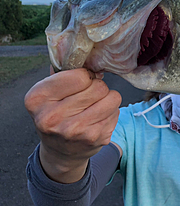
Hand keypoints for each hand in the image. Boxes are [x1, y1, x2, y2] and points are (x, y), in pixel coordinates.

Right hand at [24, 68, 121, 182]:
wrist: (61, 152)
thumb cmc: (57, 113)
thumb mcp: (48, 92)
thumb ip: (63, 71)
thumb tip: (88, 53)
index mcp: (37, 99)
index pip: (79, 75)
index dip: (85, 75)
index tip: (81, 82)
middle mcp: (52, 117)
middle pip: (98, 86)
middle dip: (97, 87)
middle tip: (88, 97)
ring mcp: (75, 131)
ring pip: (112, 97)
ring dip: (107, 99)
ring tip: (94, 106)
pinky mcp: (95, 139)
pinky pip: (117, 112)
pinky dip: (111, 112)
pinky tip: (97, 120)